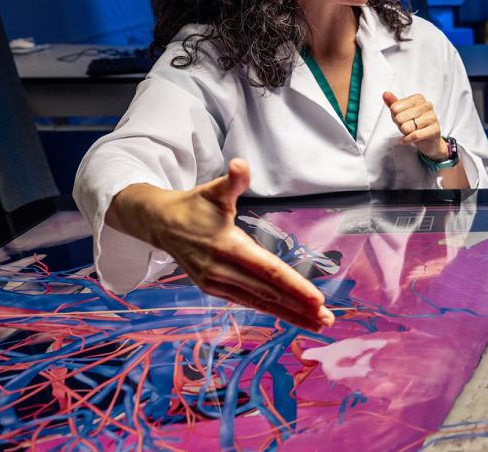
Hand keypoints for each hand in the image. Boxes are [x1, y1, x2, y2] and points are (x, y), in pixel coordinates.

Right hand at [107, 159, 334, 331]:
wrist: (160, 224)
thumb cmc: (194, 206)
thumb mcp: (213, 190)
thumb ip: (232, 180)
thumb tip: (240, 164)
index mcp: (227, 246)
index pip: (268, 270)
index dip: (294, 285)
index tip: (317, 299)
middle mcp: (222, 270)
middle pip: (268, 293)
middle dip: (299, 307)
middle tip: (327, 319)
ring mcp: (216, 283)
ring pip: (259, 303)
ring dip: (289, 315)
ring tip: (317, 323)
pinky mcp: (214, 289)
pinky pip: (247, 302)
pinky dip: (270, 311)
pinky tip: (291, 317)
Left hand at [383, 91, 447, 158]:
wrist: (428, 140)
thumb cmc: (413, 124)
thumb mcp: (401, 113)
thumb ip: (393, 103)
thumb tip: (385, 94)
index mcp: (418, 98)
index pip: (394, 108)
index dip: (396, 117)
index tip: (403, 119)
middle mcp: (427, 105)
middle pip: (400, 118)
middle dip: (401, 126)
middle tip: (408, 127)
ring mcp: (432, 117)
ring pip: (407, 127)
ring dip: (406, 133)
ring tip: (412, 132)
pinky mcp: (434, 130)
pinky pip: (414, 135)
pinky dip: (408, 140)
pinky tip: (408, 139)